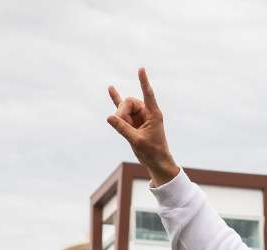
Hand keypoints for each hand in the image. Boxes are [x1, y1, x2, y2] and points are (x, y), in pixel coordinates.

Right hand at [107, 68, 179, 184]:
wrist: (156, 162)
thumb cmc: (152, 152)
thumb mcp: (137, 140)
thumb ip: (123, 128)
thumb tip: (109, 117)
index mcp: (153, 114)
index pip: (148, 94)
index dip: (144, 82)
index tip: (141, 69)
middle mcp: (147, 113)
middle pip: (129, 102)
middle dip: (122, 111)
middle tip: (118, 121)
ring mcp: (139, 116)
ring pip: (124, 108)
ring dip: (120, 116)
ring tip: (120, 125)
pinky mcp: (133, 122)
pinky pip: (122, 110)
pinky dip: (116, 101)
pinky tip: (110, 89)